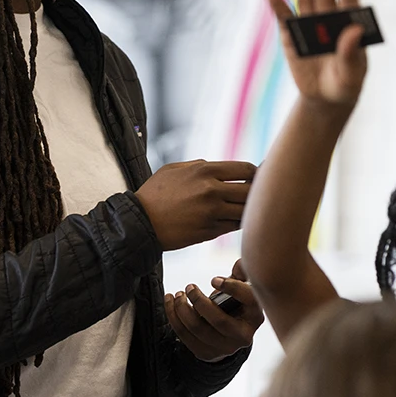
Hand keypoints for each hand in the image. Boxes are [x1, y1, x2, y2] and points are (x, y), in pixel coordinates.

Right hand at [136, 160, 256, 250]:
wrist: (139, 223)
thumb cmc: (154, 194)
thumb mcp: (174, 169)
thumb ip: (199, 165)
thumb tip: (220, 168)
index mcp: (204, 170)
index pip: (245, 169)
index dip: (255, 174)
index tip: (255, 179)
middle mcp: (211, 190)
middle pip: (250, 190)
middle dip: (256, 193)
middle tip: (256, 195)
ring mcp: (211, 212)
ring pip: (245, 211)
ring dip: (247, 210)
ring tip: (244, 209)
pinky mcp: (209, 231)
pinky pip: (233, 226)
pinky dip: (236, 223)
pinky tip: (231, 220)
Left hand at [164, 260, 262, 360]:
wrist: (228, 336)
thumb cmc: (235, 306)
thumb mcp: (242, 290)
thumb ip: (242, 274)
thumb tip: (240, 263)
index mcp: (255, 315)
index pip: (247, 299)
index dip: (231, 287)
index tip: (213, 279)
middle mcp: (243, 335)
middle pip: (218, 320)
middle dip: (199, 301)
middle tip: (189, 287)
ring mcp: (224, 348)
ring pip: (197, 328)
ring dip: (182, 308)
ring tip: (177, 295)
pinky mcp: (206, 353)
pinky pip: (184, 335)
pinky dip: (173, 317)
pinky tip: (170, 303)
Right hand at [265, 0, 368, 115]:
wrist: (325, 97)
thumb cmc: (345, 83)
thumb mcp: (352, 74)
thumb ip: (352, 54)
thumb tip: (355, 30)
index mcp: (348, 25)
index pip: (348, 4)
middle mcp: (328, 19)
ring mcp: (309, 24)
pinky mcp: (291, 34)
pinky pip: (283, 16)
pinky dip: (276, 2)